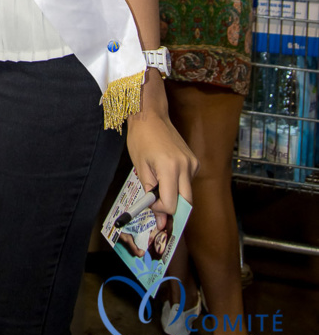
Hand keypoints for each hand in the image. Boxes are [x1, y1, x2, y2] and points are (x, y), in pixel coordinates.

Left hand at [126, 71, 197, 215]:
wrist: (151, 115)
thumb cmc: (141, 139)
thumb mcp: (141, 168)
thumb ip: (150, 194)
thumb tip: (158, 219)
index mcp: (170, 169)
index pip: (171, 205)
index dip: (160, 210)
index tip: (150, 202)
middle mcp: (186, 167)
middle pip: (186, 204)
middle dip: (172, 209)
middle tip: (158, 207)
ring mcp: (192, 163)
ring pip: (188, 194)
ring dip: (175, 196)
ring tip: (159, 184)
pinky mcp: (194, 161)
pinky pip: (189, 182)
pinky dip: (179, 185)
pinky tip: (167, 174)